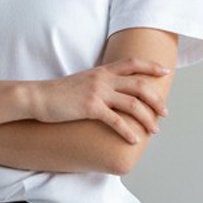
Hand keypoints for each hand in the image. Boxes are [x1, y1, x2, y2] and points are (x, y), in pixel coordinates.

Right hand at [31, 57, 170, 142]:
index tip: (165, 72)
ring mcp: (97, 92)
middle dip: (156, 100)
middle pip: (140, 85)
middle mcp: (103, 79)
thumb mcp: (83, 81)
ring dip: (147, 118)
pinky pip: (116, 120)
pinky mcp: (90, 108)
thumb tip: (113, 92)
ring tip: (154, 130)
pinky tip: (134, 139)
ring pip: (132, 103)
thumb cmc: (58, 93)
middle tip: (165, 113)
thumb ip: (100, 83)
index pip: (133, 63)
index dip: (151, 66)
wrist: (38, 97)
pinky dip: (128, 131)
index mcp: (102, 71)